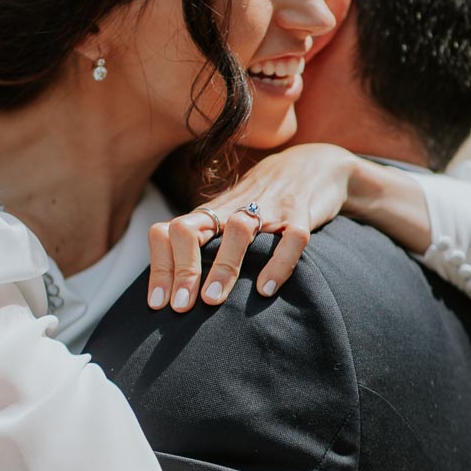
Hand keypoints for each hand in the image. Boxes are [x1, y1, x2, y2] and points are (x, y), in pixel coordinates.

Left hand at [146, 144, 358, 310]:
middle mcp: (232, 208)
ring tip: (212, 301)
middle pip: (191, 229)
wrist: (312, 164)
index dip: (160, 267)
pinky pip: (290, 239)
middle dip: (184, 269)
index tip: (158, 304)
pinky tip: (266, 291)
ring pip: (238, 229)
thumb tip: (179, 288)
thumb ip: (207, 243)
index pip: (168, 233)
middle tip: (182, 307)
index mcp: (211, 212)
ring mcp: (268, 208)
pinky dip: (278, 265)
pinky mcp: (301, 214)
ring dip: (222, 266)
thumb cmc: (263, 199)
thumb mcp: (228, 216)